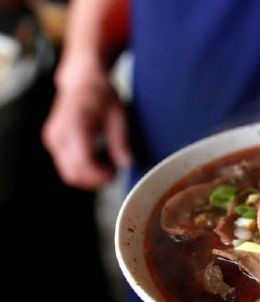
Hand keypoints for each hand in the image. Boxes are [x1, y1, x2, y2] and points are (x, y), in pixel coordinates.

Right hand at [42, 61, 131, 189]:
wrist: (83, 82)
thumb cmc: (101, 96)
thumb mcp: (118, 116)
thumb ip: (121, 140)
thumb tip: (126, 163)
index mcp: (74, 125)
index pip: (82, 162)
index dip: (99, 175)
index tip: (116, 173)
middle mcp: (58, 134)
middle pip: (73, 173)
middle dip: (96, 180)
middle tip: (114, 173)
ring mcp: (52, 140)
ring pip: (68, 174)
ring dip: (89, 178)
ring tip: (107, 166)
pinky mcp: (53, 143)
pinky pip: (66, 167)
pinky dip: (83, 170)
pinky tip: (98, 161)